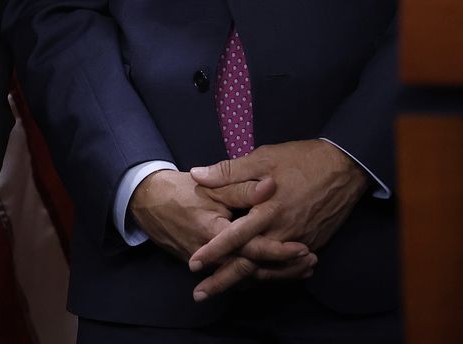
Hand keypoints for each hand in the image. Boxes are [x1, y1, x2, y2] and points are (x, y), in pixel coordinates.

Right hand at [127, 170, 309, 297]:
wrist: (150, 203)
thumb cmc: (182, 190)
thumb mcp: (211, 185)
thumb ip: (240, 186)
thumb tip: (269, 186)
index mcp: (215, 233)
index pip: (252, 247)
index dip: (279, 249)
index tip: (303, 247)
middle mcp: (213, 255)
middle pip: (254, 270)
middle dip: (284, 269)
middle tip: (311, 263)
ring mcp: (209, 264)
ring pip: (246, 277)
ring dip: (276, 274)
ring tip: (303, 269)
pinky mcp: (209, 266)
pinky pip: (237, 276)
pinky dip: (259, 275)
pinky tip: (278, 272)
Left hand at [187, 140, 369, 299]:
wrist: (345, 168)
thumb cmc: (302, 160)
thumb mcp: (264, 158)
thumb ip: (230, 171)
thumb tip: (197, 175)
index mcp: (268, 210)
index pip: (235, 236)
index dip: (213, 251)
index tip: (194, 264)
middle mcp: (283, 231)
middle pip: (249, 263)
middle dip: (224, 280)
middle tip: (200, 295)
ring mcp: (299, 241)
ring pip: (268, 269)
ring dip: (245, 282)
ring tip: (223, 292)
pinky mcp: (312, 243)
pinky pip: (287, 267)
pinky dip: (270, 276)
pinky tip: (256, 281)